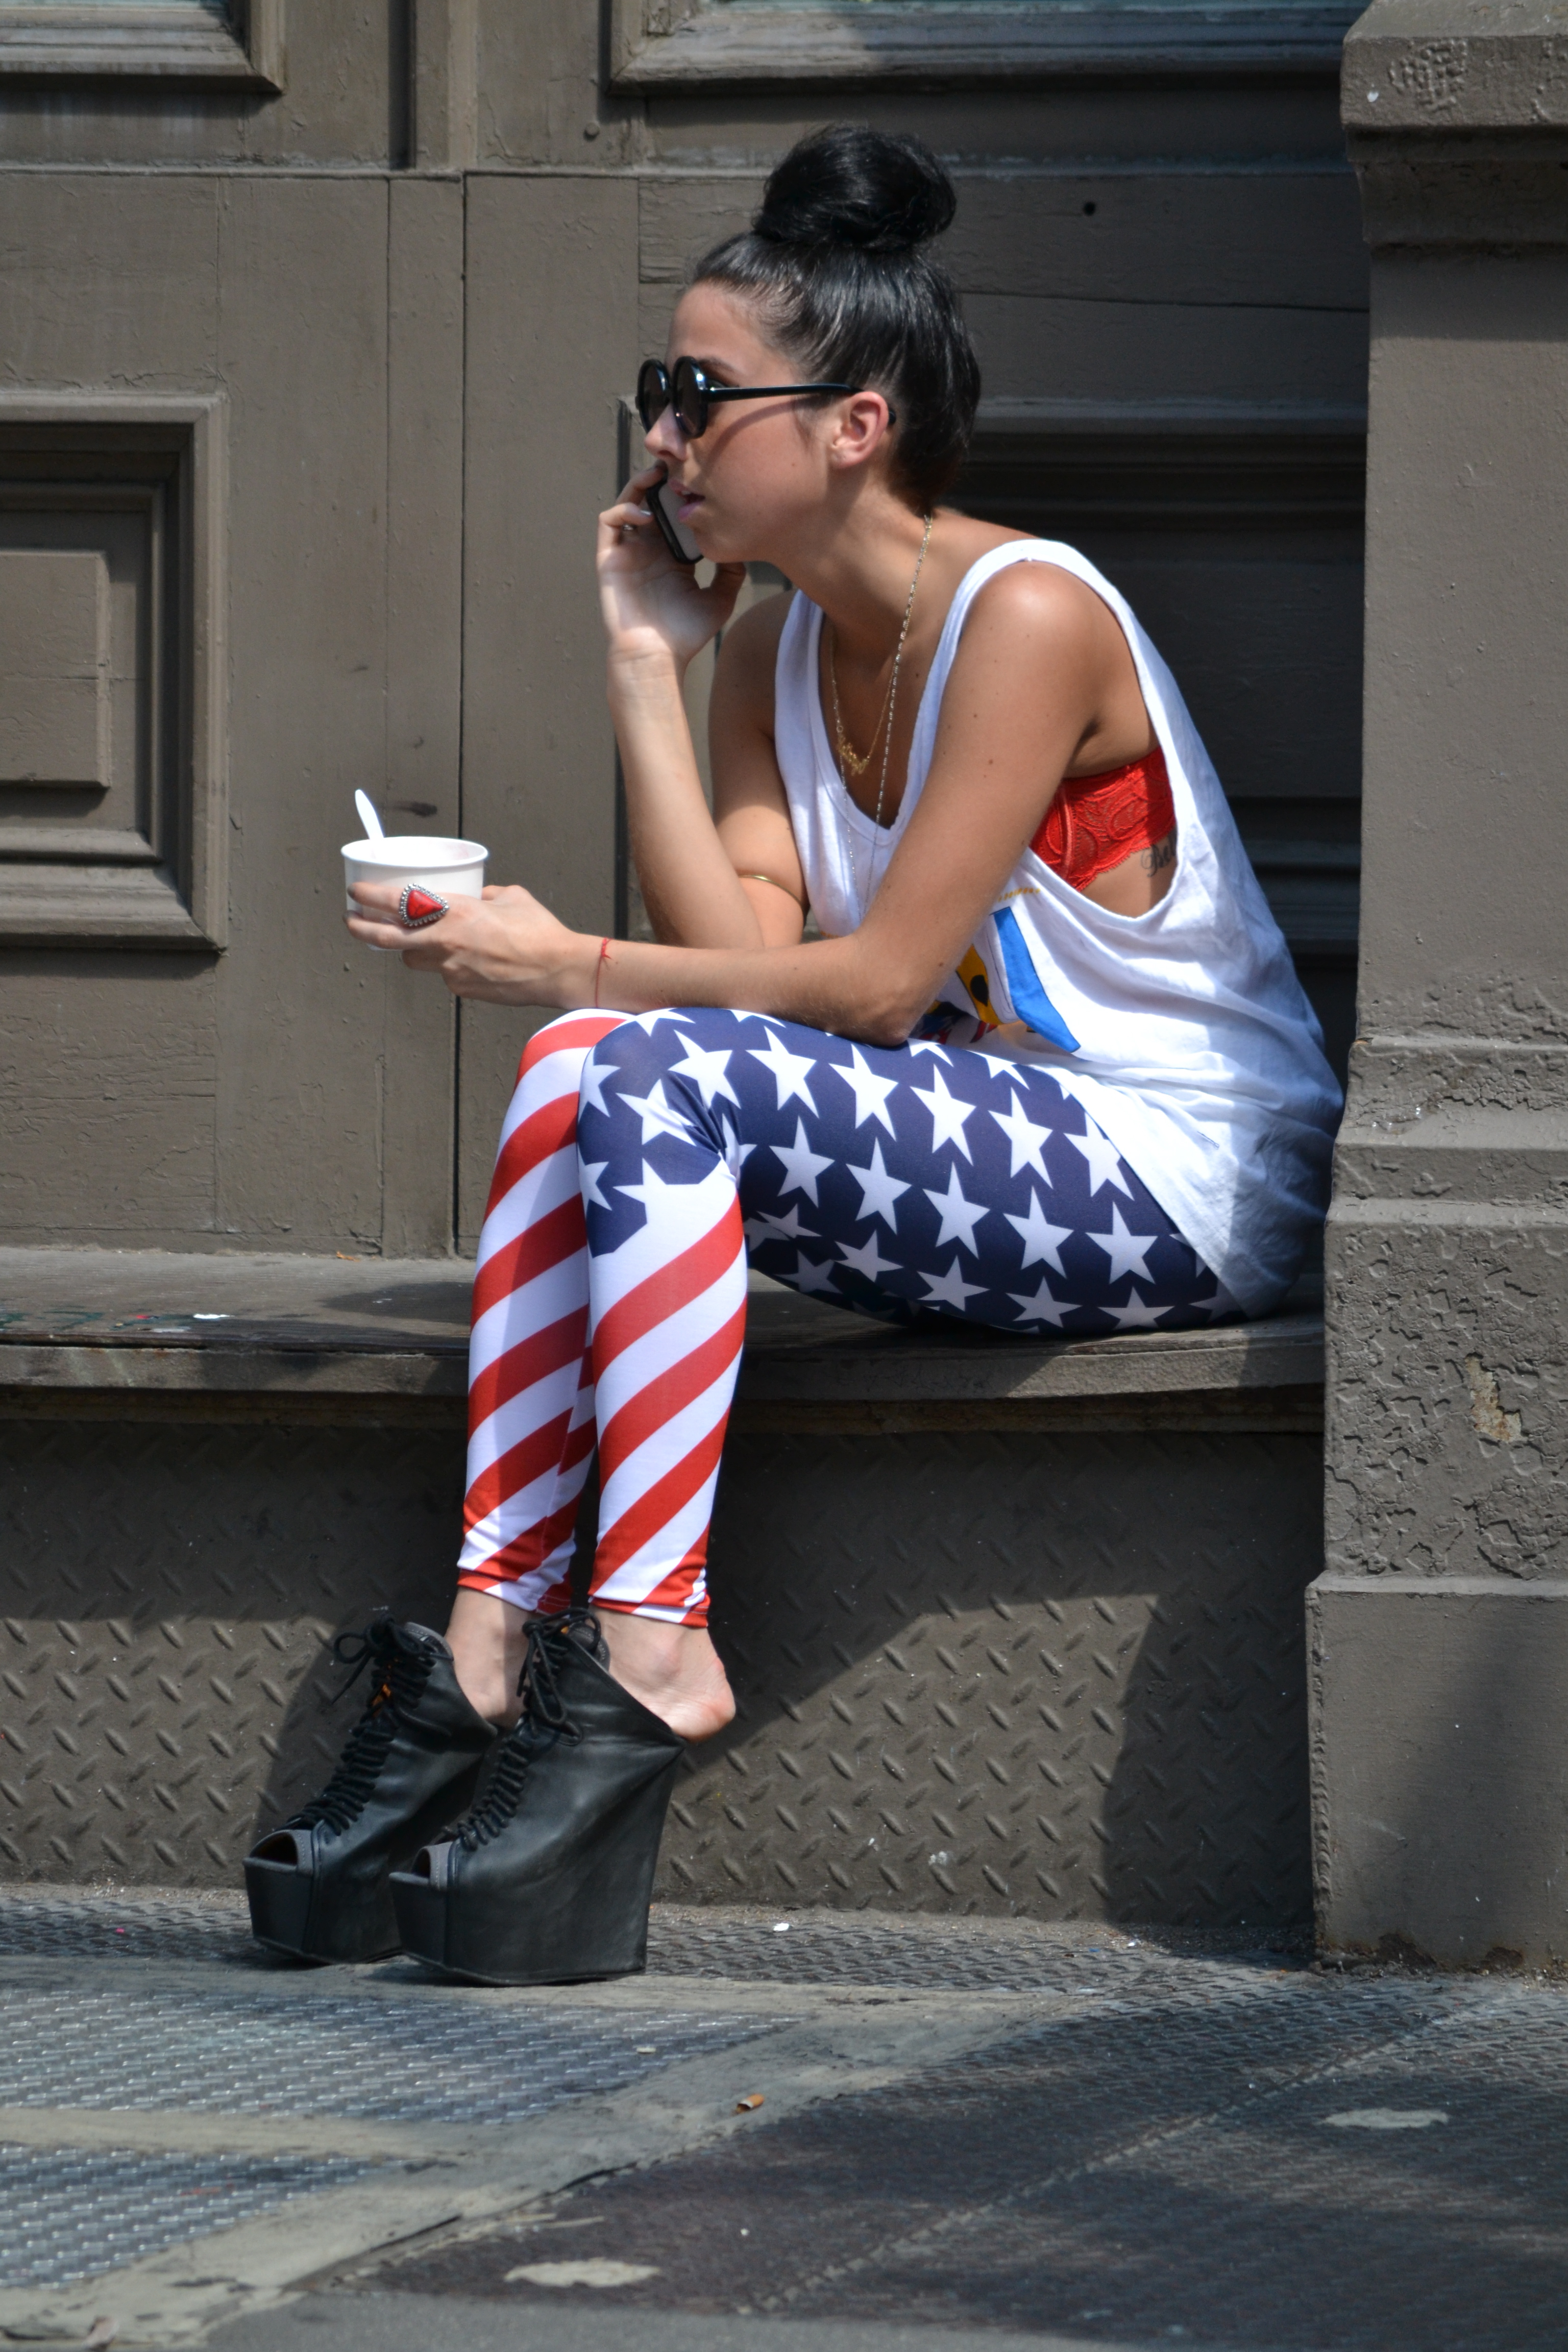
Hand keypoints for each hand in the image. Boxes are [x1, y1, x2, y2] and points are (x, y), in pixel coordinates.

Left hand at [345, 881, 592, 1005]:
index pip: (399, 903)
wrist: (559, 969)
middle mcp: (445, 941)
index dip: (370, 897)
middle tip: (350, 920)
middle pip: (388, 939)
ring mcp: (450, 969)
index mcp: (455, 911)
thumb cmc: (540, 931)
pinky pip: (444, 975)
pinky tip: (473, 961)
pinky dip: (449, 966)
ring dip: (410, 950)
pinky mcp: (461, 988)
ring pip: (414, 960)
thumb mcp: (510, 897)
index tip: (356, 892)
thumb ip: (486, 895)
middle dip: (362, 929)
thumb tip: (479, 897)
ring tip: (419, 941)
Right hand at [598, 462, 743, 673]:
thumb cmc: (686, 634)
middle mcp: (649, 550)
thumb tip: (743, 547)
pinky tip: (645, 514)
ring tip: (658, 475)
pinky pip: (608, 523)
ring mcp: (629, 553)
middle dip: (663, 481)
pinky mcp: (610, 559)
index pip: (677, 515)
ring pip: (628, 504)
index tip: (704, 480)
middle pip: (652, 502)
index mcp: (673, 556)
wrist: (657, 657)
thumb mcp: (720, 599)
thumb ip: (732, 572)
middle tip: (680, 464)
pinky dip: (623, 509)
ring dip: (640, 485)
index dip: (686, 495)